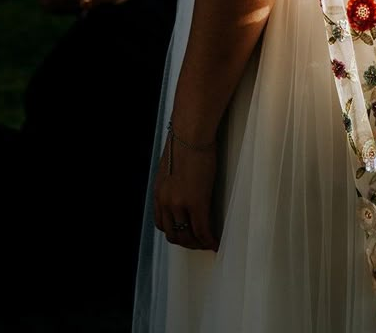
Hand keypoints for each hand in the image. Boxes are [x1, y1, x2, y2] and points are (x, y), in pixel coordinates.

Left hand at [153, 130, 219, 250]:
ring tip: (209, 243)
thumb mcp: (172, 165)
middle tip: (200, 243)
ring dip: (198, 243)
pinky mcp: (197, 202)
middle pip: (173, 234)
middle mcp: (165, 202)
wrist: (191, 132)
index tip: (186, 234)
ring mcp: (180, 204)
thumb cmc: (185, 141)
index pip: (162, 224)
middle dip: (187, 243)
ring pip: (188, 236)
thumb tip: (183, 185)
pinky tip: (216, 242)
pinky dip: (209, 239)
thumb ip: (173, 181)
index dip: (175, 232)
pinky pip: (203, 229)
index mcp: (159, 193)